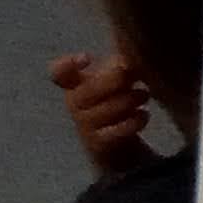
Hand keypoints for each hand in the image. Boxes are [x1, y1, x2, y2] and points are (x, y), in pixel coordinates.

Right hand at [56, 49, 159, 168]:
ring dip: (128, 101)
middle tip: (131, 77)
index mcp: (74, 85)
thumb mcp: (113, 81)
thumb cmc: (113, 102)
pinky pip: (117, 131)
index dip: (67, 64)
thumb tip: (130, 58)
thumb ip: (118, 67)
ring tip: (144, 94)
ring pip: (105, 110)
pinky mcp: (99, 143)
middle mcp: (75, 105)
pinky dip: (134, 121)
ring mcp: (85, 125)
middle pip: (87, 91)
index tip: (87, 58)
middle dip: (113, 82)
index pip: (59, 74)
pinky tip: (144, 114)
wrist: (113, 144)